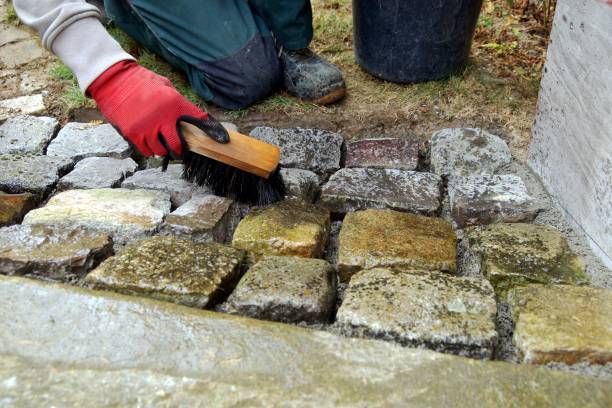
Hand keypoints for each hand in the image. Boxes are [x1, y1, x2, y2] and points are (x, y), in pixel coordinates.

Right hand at [87, 60, 211, 156]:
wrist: (113, 79)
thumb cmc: (142, 82)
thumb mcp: (166, 87)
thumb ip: (178, 103)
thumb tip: (193, 117)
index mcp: (174, 103)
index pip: (199, 119)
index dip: (213, 130)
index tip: (222, 140)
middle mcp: (163, 117)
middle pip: (178, 145)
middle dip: (180, 150)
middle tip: (180, 150)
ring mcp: (147, 127)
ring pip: (161, 151)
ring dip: (163, 149)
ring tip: (161, 143)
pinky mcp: (133, 133)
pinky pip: (146, 151)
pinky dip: (149, 150)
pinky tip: (150, 143)